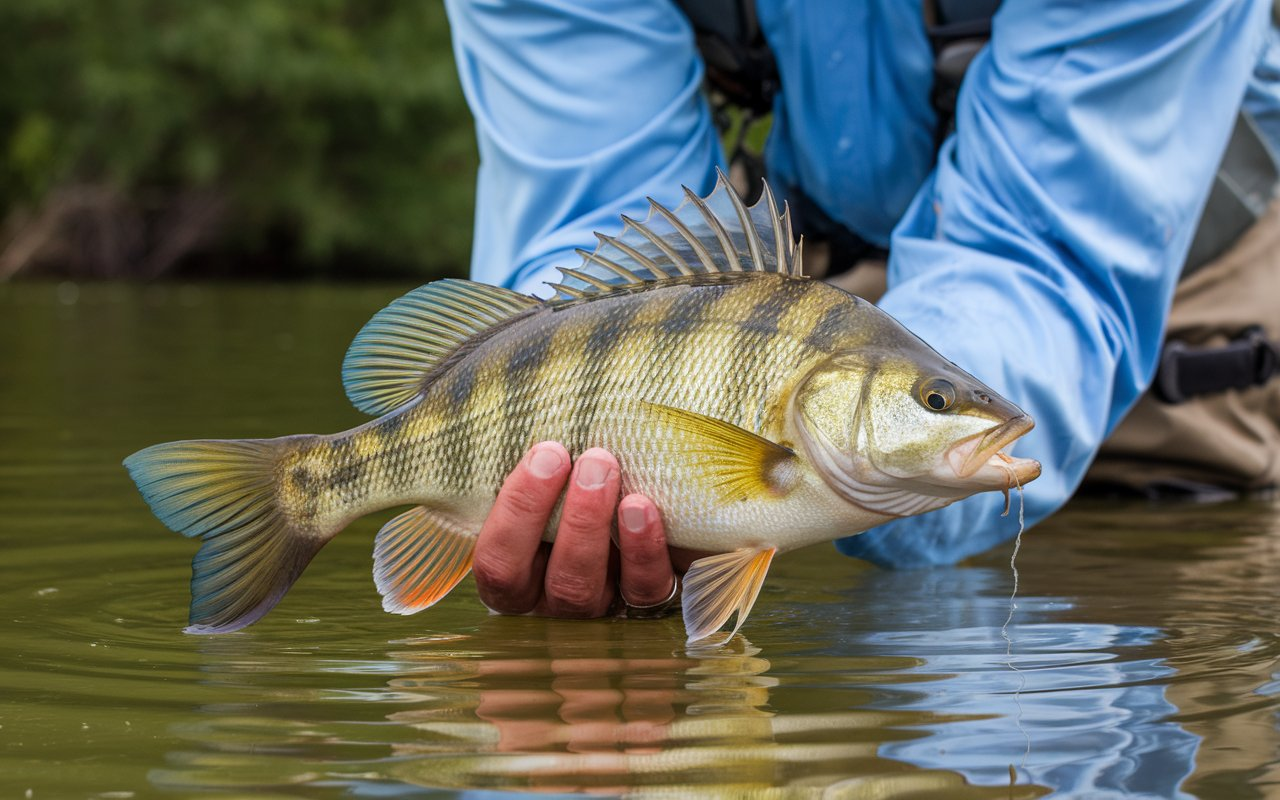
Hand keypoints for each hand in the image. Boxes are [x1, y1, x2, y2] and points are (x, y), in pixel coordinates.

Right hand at [473, 442, 700, 617]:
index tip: (546, 453)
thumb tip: (533, 405)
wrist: (651, 512)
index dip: (517, 512)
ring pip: (588, 591)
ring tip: (610, 472)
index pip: (497, 562)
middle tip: (590, 459)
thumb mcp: (550, 480)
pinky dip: (643, 550)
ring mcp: (599, 607)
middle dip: (570, 518)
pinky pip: (643, 591)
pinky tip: (645, 508)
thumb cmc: (574, 485)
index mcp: (514, 573)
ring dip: (597, 529)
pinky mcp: (645, 602)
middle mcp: (551, 599)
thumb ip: (536, 464)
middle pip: (552, 578)